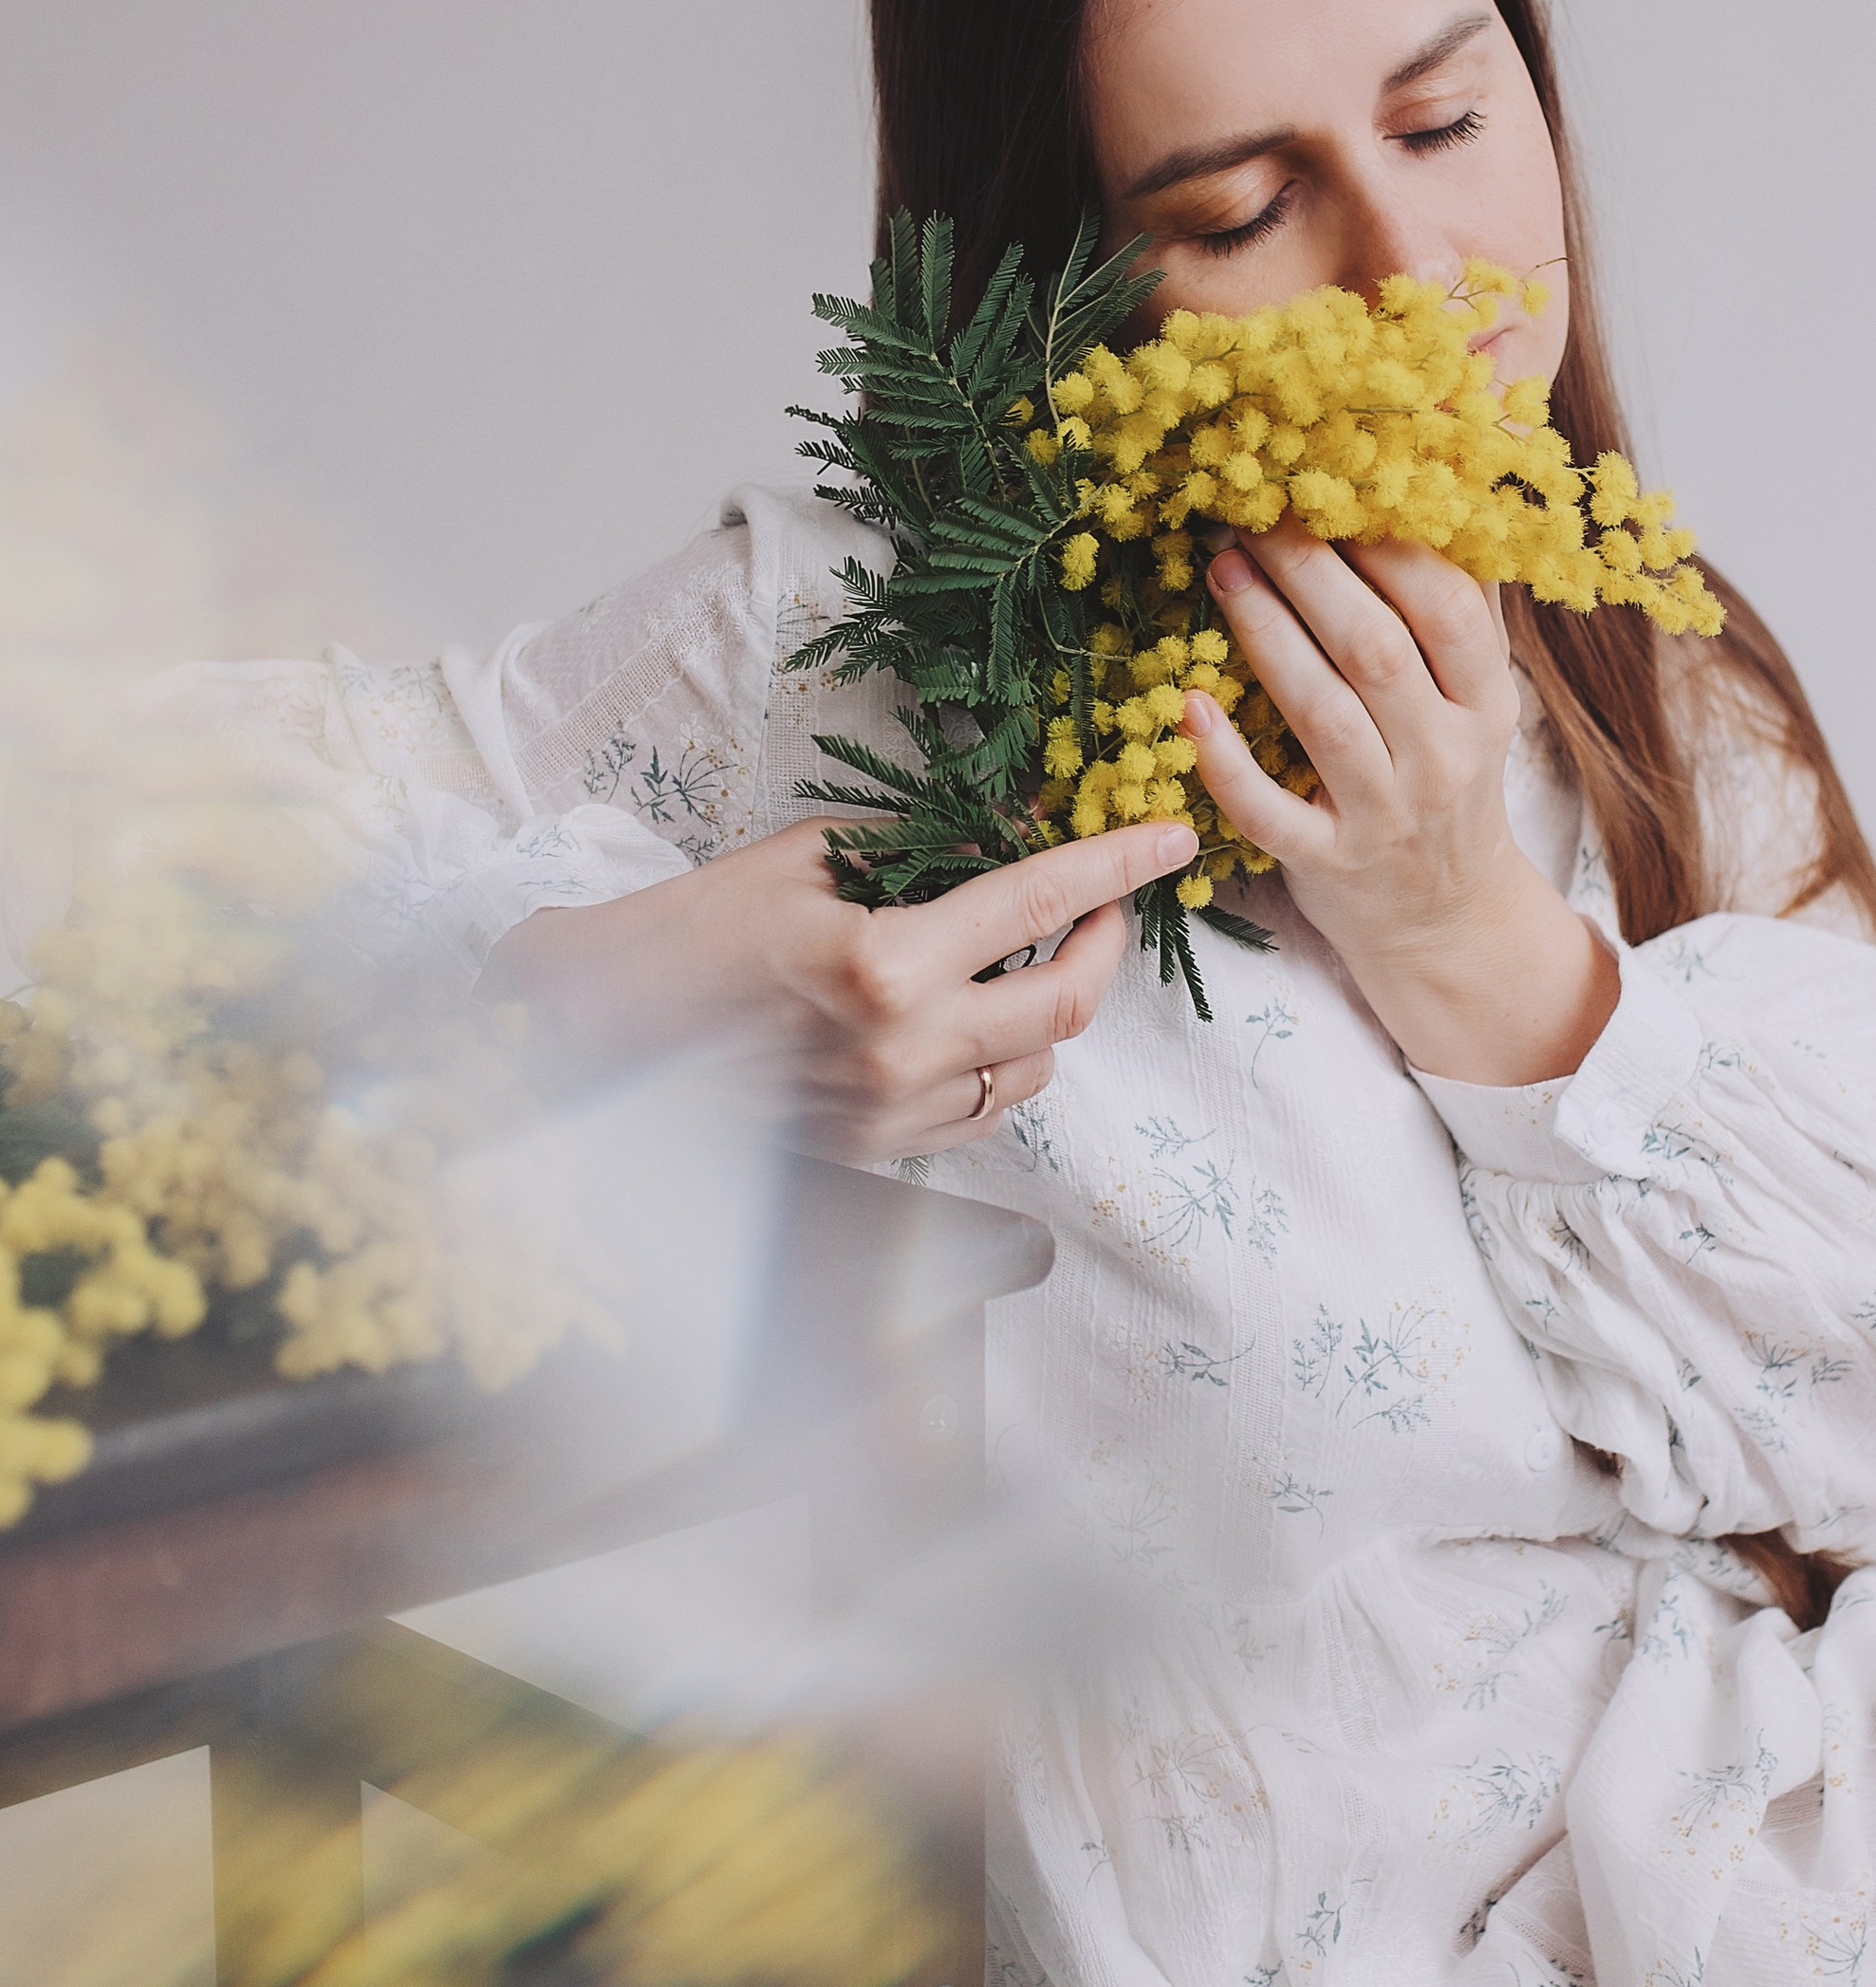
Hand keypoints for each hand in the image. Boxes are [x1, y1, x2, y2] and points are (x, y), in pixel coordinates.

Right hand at [481, 817, 1199, 1163]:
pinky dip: (1003, 1061)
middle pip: (1066, 1004)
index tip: (1169, 841)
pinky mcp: (875, 1151)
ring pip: (1036, 1066)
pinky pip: (985, 1111)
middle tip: (1104, 906)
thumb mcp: (805, 857)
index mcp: (882, 965)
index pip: (1037, 905)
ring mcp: (890, 1113)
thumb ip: (920, 847)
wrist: (595, 1031)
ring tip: (1027, 960)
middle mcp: (900, 1051)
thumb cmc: (689, 928)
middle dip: (1106, 945)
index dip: (1116, 865)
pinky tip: (976, 1020)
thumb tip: (1014, 836)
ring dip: (1053, 1009)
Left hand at [1182, 521, 1617, 1083]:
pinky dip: (1226, 759)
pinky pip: (1269, 810)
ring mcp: (1383, 817)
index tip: (1333, 487)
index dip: (1390, 544)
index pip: (1449, 610)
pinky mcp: (1327, 865)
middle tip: (1254, 514)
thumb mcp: (1479, 703)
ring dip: (1267, 636)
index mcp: (1486, 706)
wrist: (1447, 921)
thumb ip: (1462, 610)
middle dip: (1312, 573)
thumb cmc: (1448, 785)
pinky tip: (1190, 705)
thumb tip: (1450, 491)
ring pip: (1324, 716)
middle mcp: (1443, 760)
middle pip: (1377, 650)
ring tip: (1221, 570)